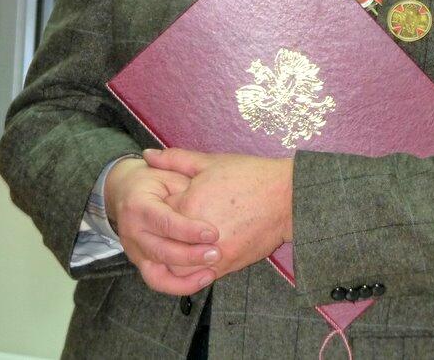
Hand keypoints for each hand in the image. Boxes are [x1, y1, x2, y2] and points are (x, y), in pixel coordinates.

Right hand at [103, 156, 221, 294]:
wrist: (125, 190)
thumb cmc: (153, 179)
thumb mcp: (169, 173)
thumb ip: (186, 186)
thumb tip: (211, 203)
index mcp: (138, 205)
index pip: (165, 222)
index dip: (189, 231)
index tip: (214, 233)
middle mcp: (132, 232)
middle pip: (161, 251)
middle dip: (191, 256)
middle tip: (217, 254)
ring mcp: (133, 250)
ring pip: (157, 274)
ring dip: (186, 278)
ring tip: (211, 272)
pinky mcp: (139, 262)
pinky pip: (157, 281)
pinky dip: (179, 285)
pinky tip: (202, 279)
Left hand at [144, 148, 292, 279]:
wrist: (286, 197)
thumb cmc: (249, 175)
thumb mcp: (211, 162)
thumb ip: (175, 159)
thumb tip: (147, 156)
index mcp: (188, 205)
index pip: (157, 215)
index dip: (156, 208)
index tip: (162, 202)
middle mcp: (196, 234)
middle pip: (162, 246)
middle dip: (160, 238)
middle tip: (164, 228)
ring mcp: (212, 253)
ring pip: (177, 267)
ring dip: (172, 258)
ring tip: (177, 244)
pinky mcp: (227, 265)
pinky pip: (199, 276)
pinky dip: (192, 270)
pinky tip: (195, 256)